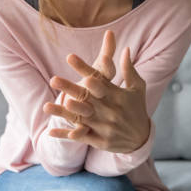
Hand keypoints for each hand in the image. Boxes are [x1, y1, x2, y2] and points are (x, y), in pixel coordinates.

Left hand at [43, 33, 149, 153]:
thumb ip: (128, 69)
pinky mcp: (100, 141)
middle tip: (54, 79)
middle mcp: (110, 111)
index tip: (70, 57)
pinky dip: (66, 135)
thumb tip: (125, 48)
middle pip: (86, 98)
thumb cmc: (137, 108)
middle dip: (70, 89)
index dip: (84, 69)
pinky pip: (80, 137)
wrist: (142, 139)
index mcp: (117, 96)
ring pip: (80, 119)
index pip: (98, 80)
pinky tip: (50, 132)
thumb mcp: (137, 88)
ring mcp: (104, 127)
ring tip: (48, 105)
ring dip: (64, 113)